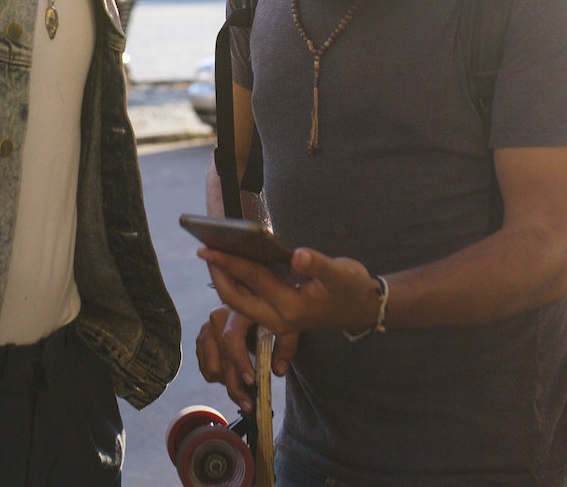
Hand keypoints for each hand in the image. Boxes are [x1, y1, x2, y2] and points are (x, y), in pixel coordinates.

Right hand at [194, 305, 298, 414]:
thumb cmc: (269, 312)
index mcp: (237, 311)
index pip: (232, 339)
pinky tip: (235, 374)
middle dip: (236, 387)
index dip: (240, 363)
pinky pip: (205, 368)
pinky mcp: (201, 339)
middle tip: (250, 405)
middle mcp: (217, 318)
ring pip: (210, 368)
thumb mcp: (285, 324)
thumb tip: (278, 371)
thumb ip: (286, 346)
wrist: (251, 300)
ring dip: (228, 382)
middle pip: (220, 361)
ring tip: (245, 385)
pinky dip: (219, 378)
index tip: (251, 383)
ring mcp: (206, 328)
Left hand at [199, 246, 380, 337]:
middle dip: (218, 273)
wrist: (363, 309)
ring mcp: (276, 320)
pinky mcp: (277, 316)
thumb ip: (318, 265)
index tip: (206, 247)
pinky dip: (236, 284)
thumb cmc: (352, 288)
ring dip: (224, 280)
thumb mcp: (341, 273)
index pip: (252, 279)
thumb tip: (297, 255)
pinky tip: (232, 265)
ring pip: (239, 302)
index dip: (228, 261)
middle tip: (204, 249)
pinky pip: (248, 301)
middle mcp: (278, 318)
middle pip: (235, 298)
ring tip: (213, 254)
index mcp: (291, 307)